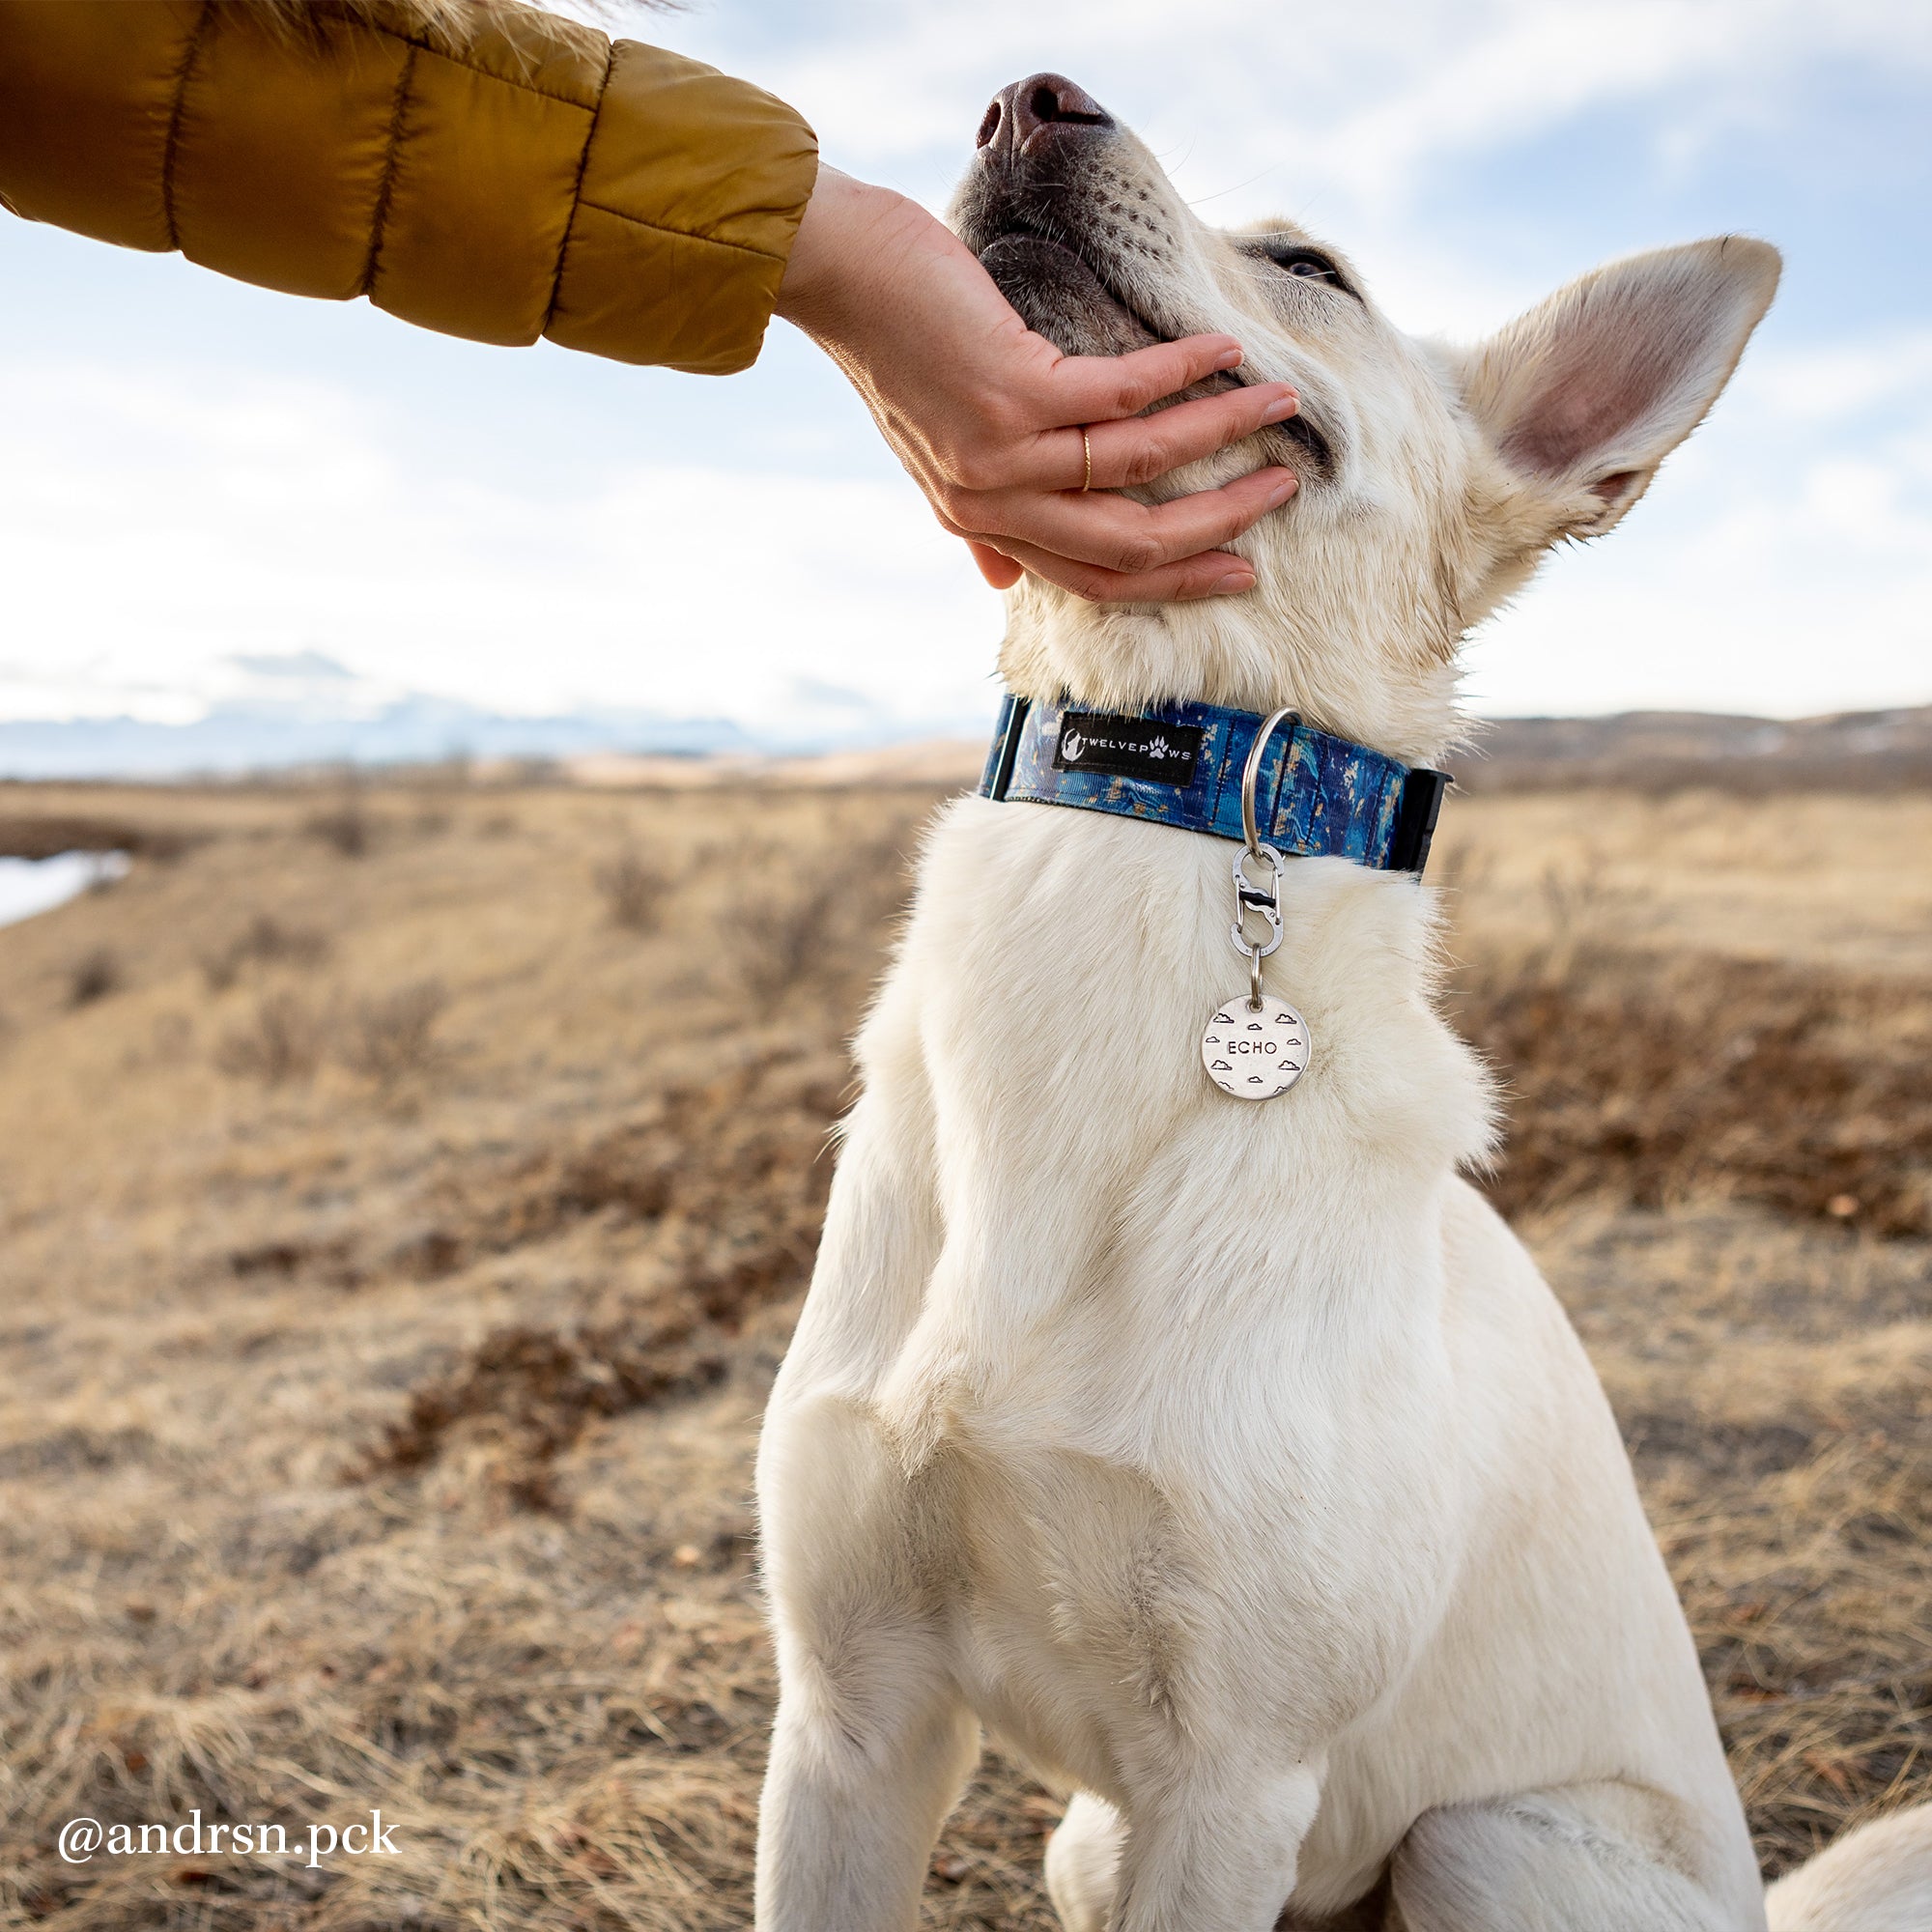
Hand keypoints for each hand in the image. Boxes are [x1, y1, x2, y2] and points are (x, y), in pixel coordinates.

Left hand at [774, 167, 1298, 601]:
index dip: (1176, 580)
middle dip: (1217, 522)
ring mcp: (1003, 451)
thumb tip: (1003, 581)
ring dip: (1221, 431)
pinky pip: (1122, 395)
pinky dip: (1183, 372)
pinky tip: (1224, 353)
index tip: (1240, 568)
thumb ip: (979, 519)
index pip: (1096, 580)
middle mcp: (993, 501)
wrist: (841, 276)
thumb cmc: (897, 348)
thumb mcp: (933, 454)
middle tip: (1281, 492)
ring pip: (1140, 465)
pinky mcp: (1012, 391)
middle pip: (1129, 543)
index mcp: (982, 522)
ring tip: (1276, 404)